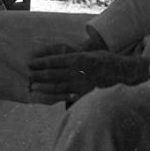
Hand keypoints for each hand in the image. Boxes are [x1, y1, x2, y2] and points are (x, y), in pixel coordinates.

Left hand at [28, 49, 147, 104]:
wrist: (121, 72)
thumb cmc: (104, 59)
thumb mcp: (89, 52)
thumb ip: (75, 54)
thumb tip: (59, 53)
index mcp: (78, 58)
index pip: (55, 60)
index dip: (41, 62)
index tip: (31, 63)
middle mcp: (78, 71)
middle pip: (54, 73)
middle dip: (39, 75)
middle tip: (27, 75)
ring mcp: (81, 83)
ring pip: (58, 86)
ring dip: (44, 87)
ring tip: (33, 88)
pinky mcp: (84, 92)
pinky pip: (68, 96)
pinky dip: (57, 97)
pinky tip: (48, 98)